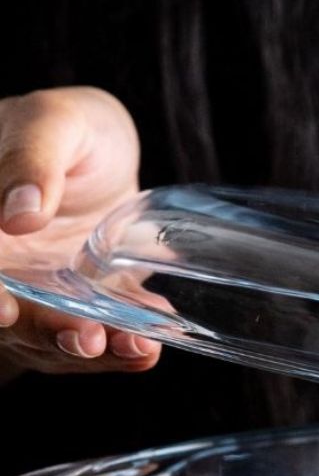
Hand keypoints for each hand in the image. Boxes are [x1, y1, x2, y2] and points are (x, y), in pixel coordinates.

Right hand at [0, 86, 160, 376]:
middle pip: (11, 315)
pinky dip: (125, 347)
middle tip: (86, 339)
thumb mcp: (55, 123)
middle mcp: (6, 269)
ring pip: (56, 337)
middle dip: (46, 334)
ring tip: (134, 347)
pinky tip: (148, 346)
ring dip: (93, 352)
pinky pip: (105, 337)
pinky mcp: (92, 311)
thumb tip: (18, 216)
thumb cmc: (74, 129)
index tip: (5, 310)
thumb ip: (31, 158)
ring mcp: (47, 296)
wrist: (110, 154)